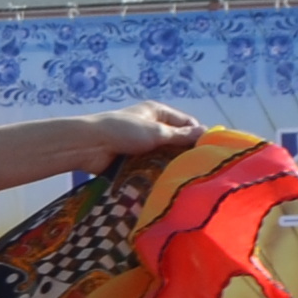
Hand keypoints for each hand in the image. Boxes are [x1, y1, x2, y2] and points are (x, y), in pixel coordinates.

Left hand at [0, 103, 203, 188]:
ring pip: (161, 156)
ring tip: (184, 180)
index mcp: (157, 112)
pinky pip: (147, 167)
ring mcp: (139, 144)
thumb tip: (205, 132)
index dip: (197, 134)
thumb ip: (180, 135)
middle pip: (174, 141)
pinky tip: (165, 185)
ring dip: (168, 166)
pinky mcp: (128, 159)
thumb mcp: (156, 132)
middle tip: (199, 170)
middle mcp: (149, 126)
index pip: (186, 122)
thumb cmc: (123, 131)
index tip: (210, 151)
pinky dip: (154, 174)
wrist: (88, 145)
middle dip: (183, 153)